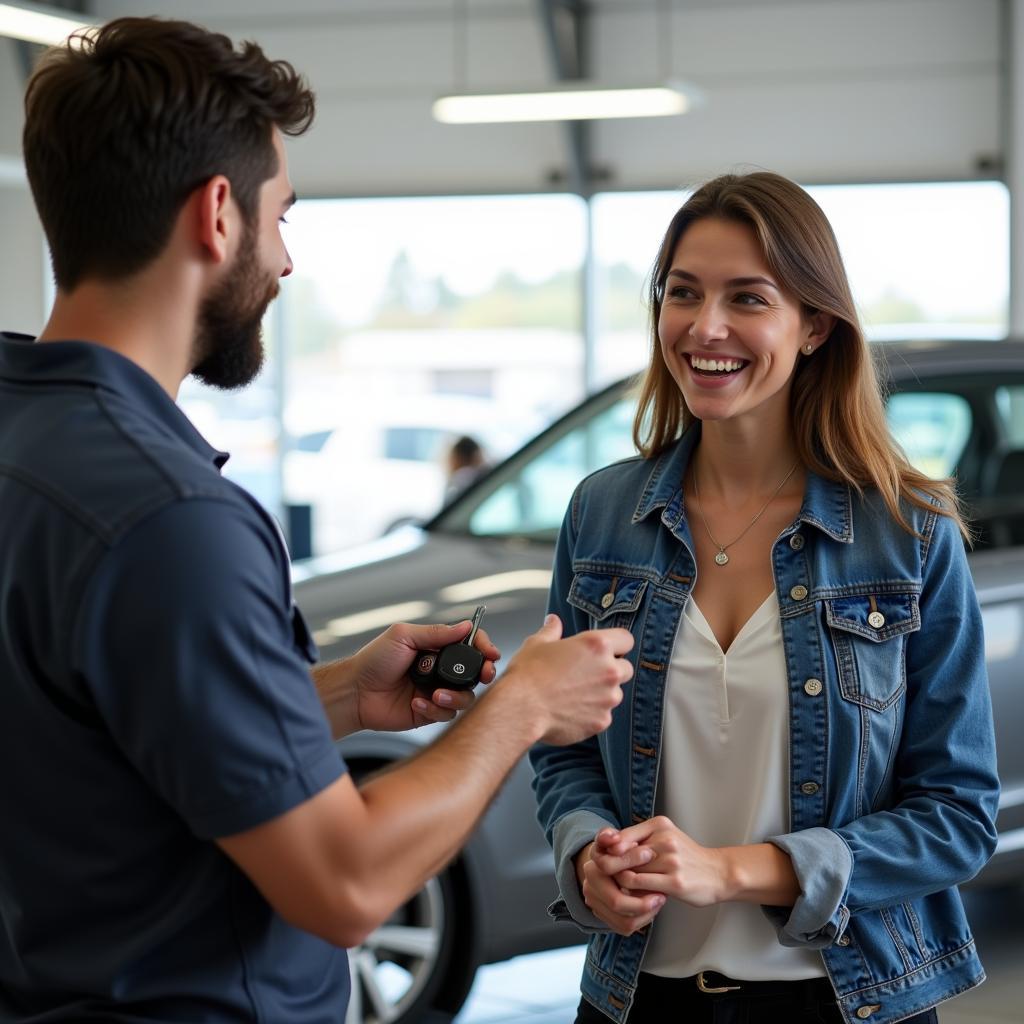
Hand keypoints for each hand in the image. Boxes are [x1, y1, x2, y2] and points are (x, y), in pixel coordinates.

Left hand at [337, 620, 500, 732]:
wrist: (355, 692)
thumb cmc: (373, 661)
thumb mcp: (403, 636)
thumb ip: (436, 632)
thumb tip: (466, 626)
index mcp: (435, 648)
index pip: (468, 645)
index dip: (483, 647)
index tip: (490, 653)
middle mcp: (439, 670)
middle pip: (474, 672)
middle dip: (483, 673)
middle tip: (483, 675)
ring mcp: (435, 691)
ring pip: (464, 696)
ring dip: (455, 696)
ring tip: (436, 694)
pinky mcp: (428, 712)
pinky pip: (445, 714)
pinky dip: (434, 709)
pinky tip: (416, 702)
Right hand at [499, 615, 633, 745]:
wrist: (520, 709)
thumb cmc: (528, 674)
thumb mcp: (537, 644)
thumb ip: (551, 631)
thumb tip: (553, 621)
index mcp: (597, 645)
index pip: (626, 640)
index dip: (617, 644)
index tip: (607, 650)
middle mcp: (609, 670)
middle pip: (625, 668)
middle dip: (611, 670)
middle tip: (587, 674)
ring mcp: (608, 698)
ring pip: (615, 694)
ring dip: (602, 694)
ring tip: (574, 695)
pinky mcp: (602, 721)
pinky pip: (604, 715)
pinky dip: (592, 714)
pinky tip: (571, 711)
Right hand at [574, 831, 664, 935]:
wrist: (611, 869)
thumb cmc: (620, 851)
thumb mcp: (617, 839)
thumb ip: (612, 836)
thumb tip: (613, 837)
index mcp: (591, 868)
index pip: (609, 869)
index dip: (631, 861)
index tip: (650, 855)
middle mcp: (589, 888)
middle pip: (616, 902)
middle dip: (642, 900)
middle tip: (662, 893)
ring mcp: (596, 905)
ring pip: (624, 919)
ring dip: (646, 912)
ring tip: (660, 899)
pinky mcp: (606, 918)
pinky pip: (626, 927)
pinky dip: (644, 919)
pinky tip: (653, 906)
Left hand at [594, 818, 727, 907]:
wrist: (718, 873)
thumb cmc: (686, 857)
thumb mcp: (665, 837)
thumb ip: (640, 839)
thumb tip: (607, 846)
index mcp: (659, 825)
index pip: (620, 836)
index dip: (605, 850)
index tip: (601, 860)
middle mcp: (664, 840)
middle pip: (621, 854)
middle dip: (608, 867)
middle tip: (603, 876)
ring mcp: (670, 861)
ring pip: (628, 872)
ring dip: (620, 883)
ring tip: (620, 887)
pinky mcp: (675, 882)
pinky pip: (641, 888)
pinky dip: (632, 892)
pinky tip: (633, 895)